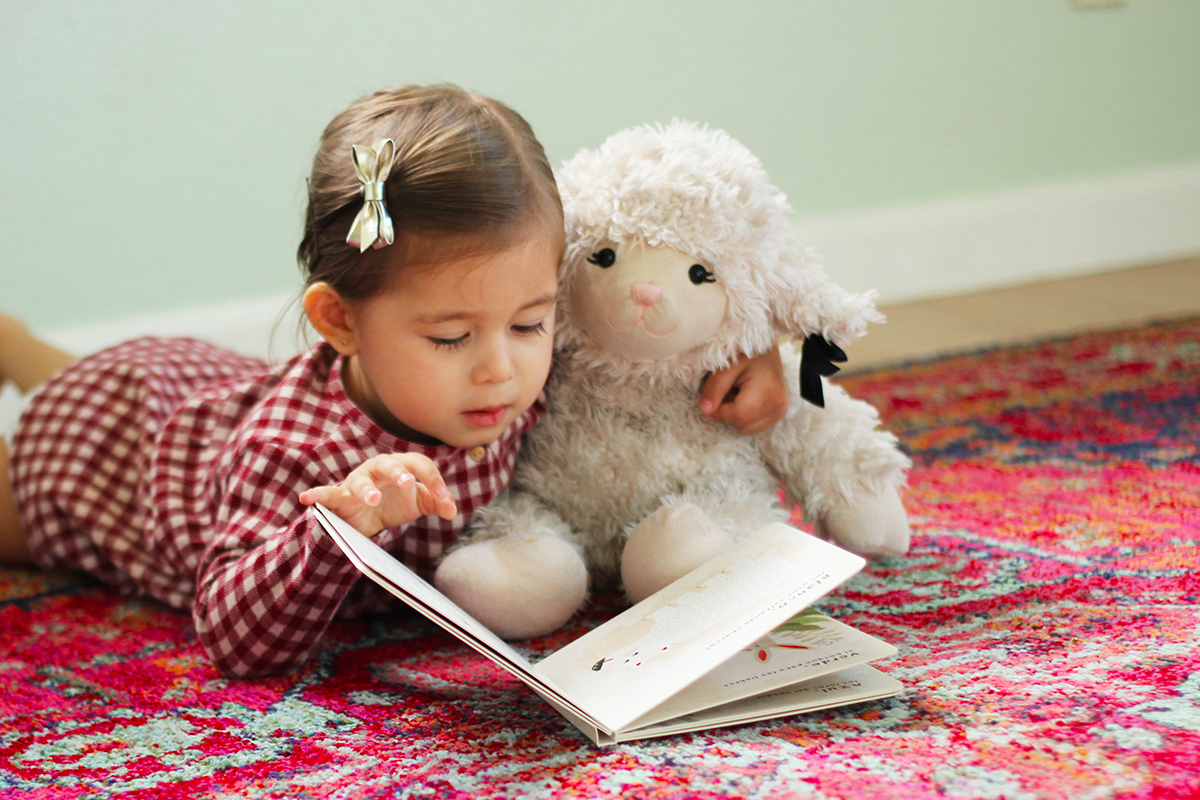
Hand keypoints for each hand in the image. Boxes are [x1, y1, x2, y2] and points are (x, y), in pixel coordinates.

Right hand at [298, 453, 457, 536]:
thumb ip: (437, 502)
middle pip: (388, 464)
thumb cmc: (395, 504)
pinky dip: (317, 495)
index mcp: (401, 467)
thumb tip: (453, 510)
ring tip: (372, 500)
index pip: (418, 465)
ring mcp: (358, 482)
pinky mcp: (340, 498)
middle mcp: (378, 470)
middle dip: (398, 472)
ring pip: (360, 480)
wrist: (367, 521)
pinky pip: (328, 495)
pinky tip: (307, 498)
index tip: (443, 499)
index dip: (433, 480)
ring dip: (366, 489)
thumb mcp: (418, 504)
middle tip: (407, 483)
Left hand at [699, 344, 788, 434]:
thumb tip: (706, 411)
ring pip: (747, 429)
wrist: (766, 348)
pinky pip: (754, 426)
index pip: (739, 415)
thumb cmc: (746, 352)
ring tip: (739, 393)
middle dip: (728, 412)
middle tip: (730, 390)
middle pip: (742, 425)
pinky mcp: (780, 413)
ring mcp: (781, 410)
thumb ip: (715, 387)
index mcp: (767, 390)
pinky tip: (748, 398)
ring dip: (737, 415)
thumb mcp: (726, 365)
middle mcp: (778, 404)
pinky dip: (746, 416)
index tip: (714, 397)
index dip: (720, 411)